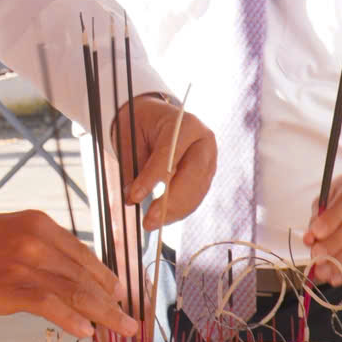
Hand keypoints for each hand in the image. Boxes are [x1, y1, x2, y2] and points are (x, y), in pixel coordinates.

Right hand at [0, 210, 135, 339]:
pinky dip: (72, 319)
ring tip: (123, 330)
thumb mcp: (14, 233)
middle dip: (113, 301)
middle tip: (131, 320)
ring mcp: (26, 264)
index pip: (85, 255)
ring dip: (104, 314)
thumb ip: (43, 250)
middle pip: (86, 275)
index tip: (120, 296)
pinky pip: (51, 304)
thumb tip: (72, 277)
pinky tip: (87, 332)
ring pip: (76, 291)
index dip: (107, 278)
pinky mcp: (11, 287)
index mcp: (42, 226)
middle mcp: (39, 241)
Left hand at [113, 96, 216, 229]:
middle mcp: (204, 141)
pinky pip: (196, 198)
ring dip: (174, 212)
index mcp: (186, 124)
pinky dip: (179, 211)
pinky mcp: (207, 176)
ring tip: (151, 223)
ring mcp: (210, 160)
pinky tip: (162, 218)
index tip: (134, 197)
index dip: (152, 178)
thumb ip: (133, 166)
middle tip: (148, 221)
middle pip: (192, 176)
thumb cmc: (141, 126)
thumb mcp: (131, 138)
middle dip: (170, 202)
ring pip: (196, 191)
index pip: (170, 153)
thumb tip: (132, 199)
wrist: (155, 118)